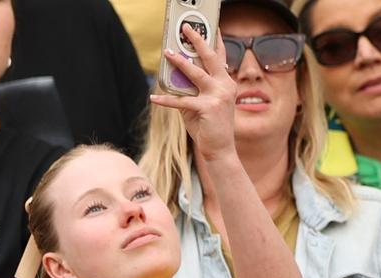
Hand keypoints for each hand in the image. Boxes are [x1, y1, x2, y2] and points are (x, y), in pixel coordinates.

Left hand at [150, 24, 236, 160]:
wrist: (220, 149)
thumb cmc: (209, 126)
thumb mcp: (202, 103)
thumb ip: (191, 89)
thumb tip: (172, 77)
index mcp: (226, 83)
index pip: (221, 57)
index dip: (216, 40)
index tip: (211, 25)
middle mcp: (225, 86)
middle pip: (210, 58)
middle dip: (197, 40)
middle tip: (185, 29)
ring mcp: (218, 96)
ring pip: (196, 73)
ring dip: (180, 62)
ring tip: (168, 53)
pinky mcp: (207, 108)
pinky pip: (182, 101)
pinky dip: (166, 100)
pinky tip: (154, 97)